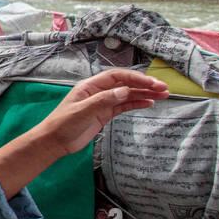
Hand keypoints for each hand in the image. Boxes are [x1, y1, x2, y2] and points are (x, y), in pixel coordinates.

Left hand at [38, 68, 168, 156]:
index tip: (151, 83)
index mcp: (90, 86)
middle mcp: (98, 92)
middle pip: (125, 83)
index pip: (117, 77)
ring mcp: (102, 102)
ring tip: (163, 95)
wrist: (54, 141)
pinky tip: (149, 103)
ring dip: (144, 93)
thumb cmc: (62, 124)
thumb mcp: (82, 111)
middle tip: (163, 88)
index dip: (135, 78)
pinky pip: (124, 106)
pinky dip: (137, 103)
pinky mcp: (104, 114)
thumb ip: (102, 100)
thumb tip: (124, 91)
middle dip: (145, 84)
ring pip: (127, 94)